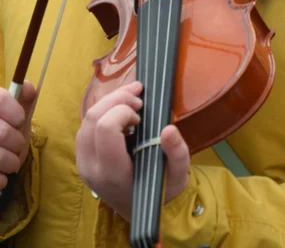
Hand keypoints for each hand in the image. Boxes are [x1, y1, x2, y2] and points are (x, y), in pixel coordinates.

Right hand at [0, 81, 35, 188]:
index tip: (20, 121)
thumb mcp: (14, 114)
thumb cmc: (4, 131)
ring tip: (12, 162)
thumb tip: (29, 87)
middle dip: (16, 142)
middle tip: (18, 146)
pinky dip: (1, 178)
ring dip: (11, 162)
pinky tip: (3, 176)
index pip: (0, 99)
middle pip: (2, 133)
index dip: (14, 110)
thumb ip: (23, 99)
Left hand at [76, 82, 190, 220]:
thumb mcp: (177, 174)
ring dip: (109, 102)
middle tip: (138, 98)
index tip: (141, 114)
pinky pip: (86, 126)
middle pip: (92, 118)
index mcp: (113, 173)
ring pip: (86, 119)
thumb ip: (177, 153)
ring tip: (131, 101)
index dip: (123, 111)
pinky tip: (120, 110)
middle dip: (116, 99)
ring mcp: (83, 163)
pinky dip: (103, 111)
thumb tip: (168, 130)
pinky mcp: (82, 157)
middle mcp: (91, 168)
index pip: (105, 129)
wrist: (141, 211)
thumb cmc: (160, 191)